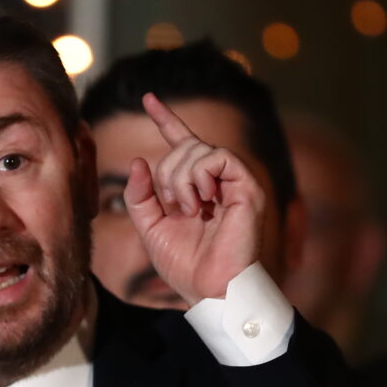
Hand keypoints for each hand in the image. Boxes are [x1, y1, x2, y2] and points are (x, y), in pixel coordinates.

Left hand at [123, 93, 266, 305]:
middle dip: (167, 173)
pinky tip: (203, 201)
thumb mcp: (149, 228)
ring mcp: (234, 181)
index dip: (165, 118)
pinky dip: (201, 176)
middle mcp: (216, 179)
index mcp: (194, 186)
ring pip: (198, 149)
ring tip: (190, 209)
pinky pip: (218, 157)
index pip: (180, 142)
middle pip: (183, 146)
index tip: (147, 98)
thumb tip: (138, 161)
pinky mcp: (248, 187)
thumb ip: (140, 196)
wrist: (209, 289)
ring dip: (182, 179)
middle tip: (175, 206)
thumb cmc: (185, 265)